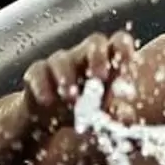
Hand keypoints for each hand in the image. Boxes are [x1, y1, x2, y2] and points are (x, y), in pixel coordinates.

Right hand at [20, 31, 138, 136]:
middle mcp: (84, 58)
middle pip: (95, 42)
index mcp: (107, 64)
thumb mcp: (105, 117)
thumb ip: (118, 116)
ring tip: (71, 100)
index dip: (123, 48)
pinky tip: (47, 102)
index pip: (119, 43)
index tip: (127, 66)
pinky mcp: (36, 74)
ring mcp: (59, 63)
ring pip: (62, 58)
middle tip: (100, 78)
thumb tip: (128, 117)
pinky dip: (42, 86)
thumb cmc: (85, 113)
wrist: (49, 122)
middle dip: (98, 57)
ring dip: (67, 76)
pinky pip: (37, 72)